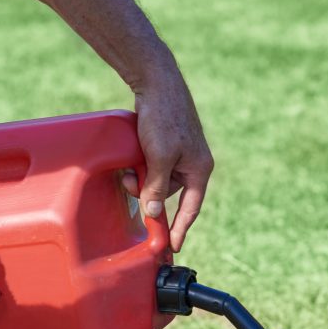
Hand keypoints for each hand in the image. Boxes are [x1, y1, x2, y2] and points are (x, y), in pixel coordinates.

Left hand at [123, 74, 213, 252]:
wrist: (157, 81)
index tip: (172, 247)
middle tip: (128, 183)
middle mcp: (194, 163)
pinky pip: (155, 164)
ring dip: (141, 176)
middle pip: (169, 192)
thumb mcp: (159, 157)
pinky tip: (133, 156)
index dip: (180, 229)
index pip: (191, 209)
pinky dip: (142, 164)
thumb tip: (153, 212)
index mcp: (200, 170)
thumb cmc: (164, 118)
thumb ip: (157, 187)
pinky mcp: (169, 143)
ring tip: (129, 164)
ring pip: (158, 178)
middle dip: (148, 191)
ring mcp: (181, 153)